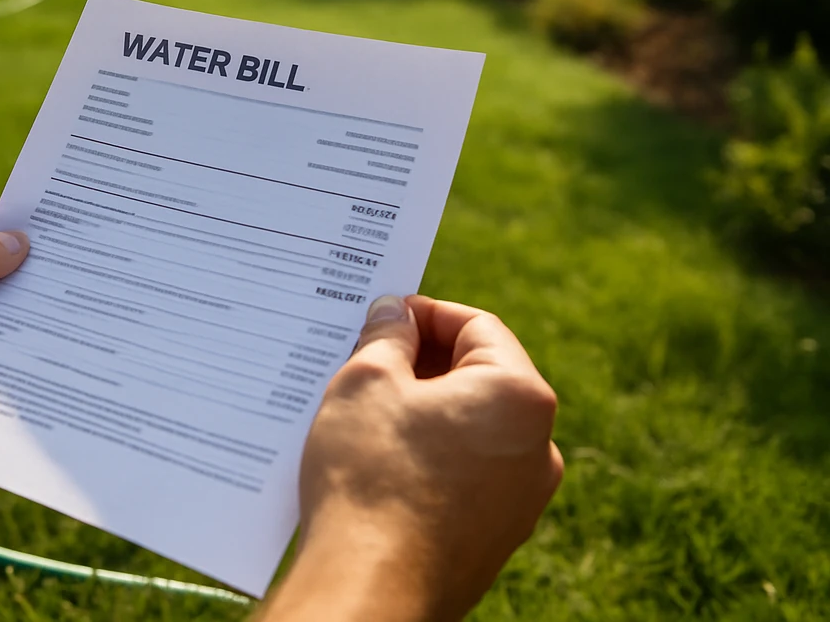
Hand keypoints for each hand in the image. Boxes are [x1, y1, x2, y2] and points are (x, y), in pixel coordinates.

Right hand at [261, 295, 562, 621]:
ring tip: (365, 413)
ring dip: (423, 411)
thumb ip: (386, 336)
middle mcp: (538, 448)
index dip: (423, 313)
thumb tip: (395, 315)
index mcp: (520, 397)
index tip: (381, 318)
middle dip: (421, 363)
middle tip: (364, 361)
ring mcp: (522, 499)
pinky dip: (428, 456)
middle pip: (478, 377)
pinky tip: (379, 462)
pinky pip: (465, 474)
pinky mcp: (496, 536)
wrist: (373, 590)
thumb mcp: (365, 382)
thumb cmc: (371, 479)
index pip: (476, 326)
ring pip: (471, 428)